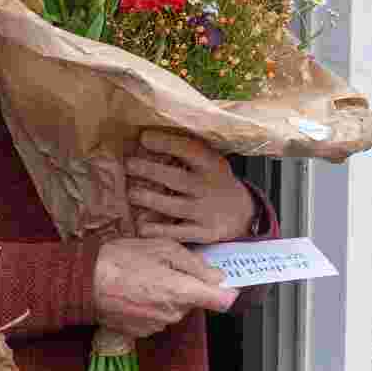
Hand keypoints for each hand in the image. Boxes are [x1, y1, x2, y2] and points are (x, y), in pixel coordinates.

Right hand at [93, 237, 238, 337]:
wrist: (82, 282)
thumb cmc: (121, 259)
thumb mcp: (162, 248)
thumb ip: (196, 264)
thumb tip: (218, 277)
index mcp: (182, 292)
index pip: (221, 302)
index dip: (225, 292)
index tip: (221, 284)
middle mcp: (172, 314)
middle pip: (194, 302)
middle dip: (186, 286)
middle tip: (164, 268)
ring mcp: (155, 326)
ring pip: (174, 309)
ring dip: (166, 296)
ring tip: (144, 278)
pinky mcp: (140, 333)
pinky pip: (156, 317)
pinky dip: (150, 306)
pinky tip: (134, 292)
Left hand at [126, 130, 256, 243]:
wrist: (242, 213)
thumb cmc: (214, 181)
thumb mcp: (210, 162)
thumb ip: (186, 153)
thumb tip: (144, 139)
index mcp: (211, 165)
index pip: (190, 150)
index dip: (166, 143)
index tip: (144, 138)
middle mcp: (209, 187)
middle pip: (177, 179)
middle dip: (150, 171)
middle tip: (129, 165)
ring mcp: (206, 211)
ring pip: (174, 206)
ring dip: (150, 199)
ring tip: (131, 194)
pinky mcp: (204, 232)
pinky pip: (179, 232)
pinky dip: (159, 231)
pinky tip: (141, 226)